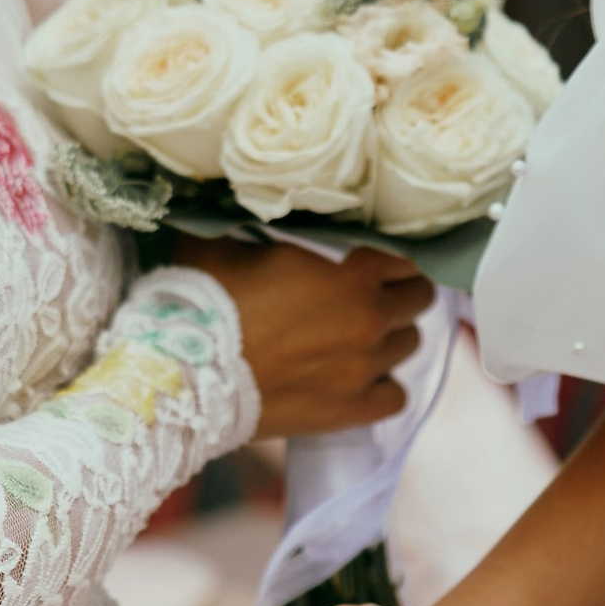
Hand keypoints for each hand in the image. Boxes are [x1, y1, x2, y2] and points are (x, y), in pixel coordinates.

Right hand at [178, 236, 433, 440]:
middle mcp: (371, 319)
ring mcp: (365, 369)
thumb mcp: (228, 241)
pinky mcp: (350, 410)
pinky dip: (382, 385)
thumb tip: (248, 195)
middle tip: (369, 297)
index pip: (405, 259)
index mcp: (352, 273)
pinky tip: (359, 378)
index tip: (371, 264)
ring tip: (357, 338)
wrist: (186, 373)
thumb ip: (257, 221)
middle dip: (398, 295)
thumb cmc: (204, 300)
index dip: (390, 260)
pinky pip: (395, 396)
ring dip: (389, 338)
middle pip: (418, 300)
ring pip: (408, 346)